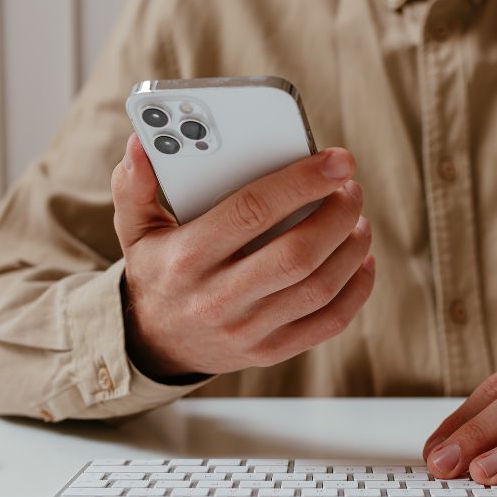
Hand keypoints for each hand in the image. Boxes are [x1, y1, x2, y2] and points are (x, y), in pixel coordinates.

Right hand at [111, 133, 374, 378]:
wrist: (155, 344)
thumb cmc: (157, 271)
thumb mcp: (135, 229)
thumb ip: (135, 185)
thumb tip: (140, 145)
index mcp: (187, 258)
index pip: (252, 211)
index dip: (301, 182)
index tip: (336, 160)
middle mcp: (217, 298)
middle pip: (296, 254)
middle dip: (336, 214)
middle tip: (350, 187)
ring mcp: (247, 330)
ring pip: (318, 288)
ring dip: (351, 248)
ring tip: (356, 217)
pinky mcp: (270, 351)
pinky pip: (328, 322)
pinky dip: (355, 289)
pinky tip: (361, 259)